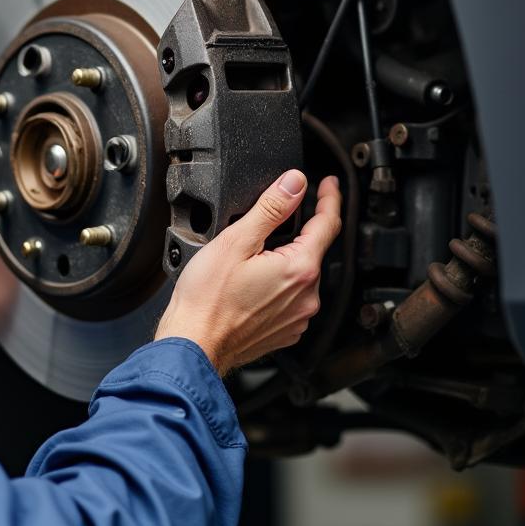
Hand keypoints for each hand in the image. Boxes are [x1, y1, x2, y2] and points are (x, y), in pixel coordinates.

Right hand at [154, 170, 340, 375]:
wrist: (194, 343)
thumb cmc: (207, 298)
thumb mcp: (236, 241)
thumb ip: (271, 208)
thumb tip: (294, 183)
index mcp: (299, 269)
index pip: (328, 224)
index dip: (330, 198)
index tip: (330, 184)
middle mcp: (307, 296)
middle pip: (313, 250)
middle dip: (299, 231)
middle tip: (271, 223)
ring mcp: (298, 317)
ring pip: (301, 275)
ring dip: (287, 260)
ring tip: (253, 259)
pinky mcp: (286, 330)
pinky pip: (292, 298)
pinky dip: (280, 285)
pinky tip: (254, 284)